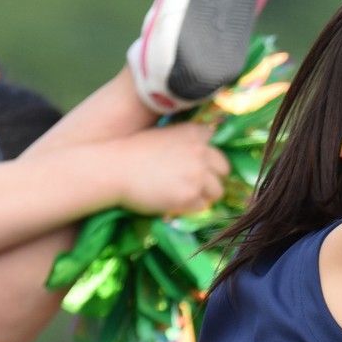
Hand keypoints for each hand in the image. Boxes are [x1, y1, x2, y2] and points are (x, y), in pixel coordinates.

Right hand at [114, 123, 228, 218]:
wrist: (117, 168)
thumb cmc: (134, 151)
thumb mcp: (164, 134)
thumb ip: (185, 141)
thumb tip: (200, 151)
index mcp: (194, 133)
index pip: (217, 146)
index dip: (209, 160)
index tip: (200, 167)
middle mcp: (201, 152)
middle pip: (224, 170)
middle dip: (213, 179)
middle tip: (197, 186)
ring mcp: (198, 175)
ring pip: (217, 191)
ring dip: (205, 195)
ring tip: (186, 196)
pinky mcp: (190, 196)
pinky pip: (202, 207)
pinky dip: (192, 208)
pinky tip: (176, 203)